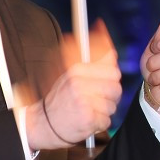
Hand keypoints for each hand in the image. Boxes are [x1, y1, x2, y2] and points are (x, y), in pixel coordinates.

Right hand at [27, 19, 121, 149]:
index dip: (113, 69)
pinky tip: (87, 119)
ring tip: (89, 109)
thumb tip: (105, 35)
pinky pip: (106, 119)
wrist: (43, 124)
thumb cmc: (60, 99)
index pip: (110, 64)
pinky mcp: (87, 119)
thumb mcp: (70, 74)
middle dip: (111, 92)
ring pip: (113, 104)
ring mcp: (84, 101)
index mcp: (76, 70)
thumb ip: (91, 58)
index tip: (110, 69)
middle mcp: (80, 83)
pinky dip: (99, 122)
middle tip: (99, 96)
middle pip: (115, 84)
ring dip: (104, 109)